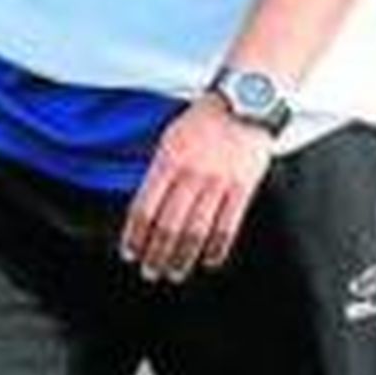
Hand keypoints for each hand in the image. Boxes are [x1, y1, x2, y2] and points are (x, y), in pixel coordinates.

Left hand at [119, 96, 272, 283]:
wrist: (245, 102)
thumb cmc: (204, 120)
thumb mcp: (169, 138)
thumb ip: (158, 172)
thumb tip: (143, 209)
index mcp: (167, 161)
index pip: (144, 208)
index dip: (135, 236)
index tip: (130, 253)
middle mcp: (191, 173)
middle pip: (167, 225)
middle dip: (156, 254)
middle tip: (150, 272)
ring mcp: (218, 182)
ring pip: (196, 230)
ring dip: (182, 257)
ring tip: (175, 272)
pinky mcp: (242, 187)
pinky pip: (227, 225)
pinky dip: (216, 247)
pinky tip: (208, 260)